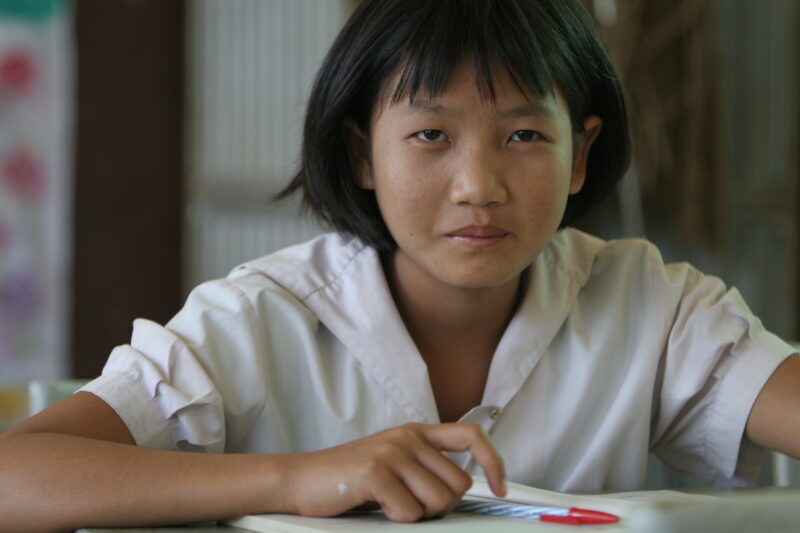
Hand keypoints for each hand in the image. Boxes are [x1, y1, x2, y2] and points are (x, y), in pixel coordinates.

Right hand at [282, 423, 505, 521]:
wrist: (299, 480)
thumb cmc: (346, 480)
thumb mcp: (391, 464)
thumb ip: (424, 468)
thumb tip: (465, 492)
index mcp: (414, 432)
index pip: (471, 436)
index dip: (493, 461)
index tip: (501, 487)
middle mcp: (407, 436)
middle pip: (458, 484)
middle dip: (441, 507)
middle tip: (410, 507)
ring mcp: (392, 451)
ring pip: (438, 500)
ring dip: (417, 515)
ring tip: (389, 506)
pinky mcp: (376, 470)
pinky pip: (410, 513)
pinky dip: (396, 520)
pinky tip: (375, 507)